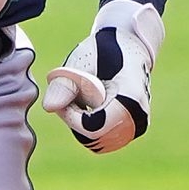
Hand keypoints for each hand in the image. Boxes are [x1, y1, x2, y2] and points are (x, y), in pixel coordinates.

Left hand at [40, 0, 163, 152]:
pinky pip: (103, 140)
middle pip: (93, 137)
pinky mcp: (133, 130)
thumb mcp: (80, 63)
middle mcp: (139, 118)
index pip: (92, 126)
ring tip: (83, 98)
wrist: (129, 47)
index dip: (71, 115)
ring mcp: (138, 126)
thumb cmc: (102, 52)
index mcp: (130, 100)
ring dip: (82, 123)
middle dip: (75, 119)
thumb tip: (49, 108)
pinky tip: (91, 105)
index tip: (67, 94)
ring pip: (96, 142)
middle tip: (73, 94)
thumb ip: (63, 86)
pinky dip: (91, 126)